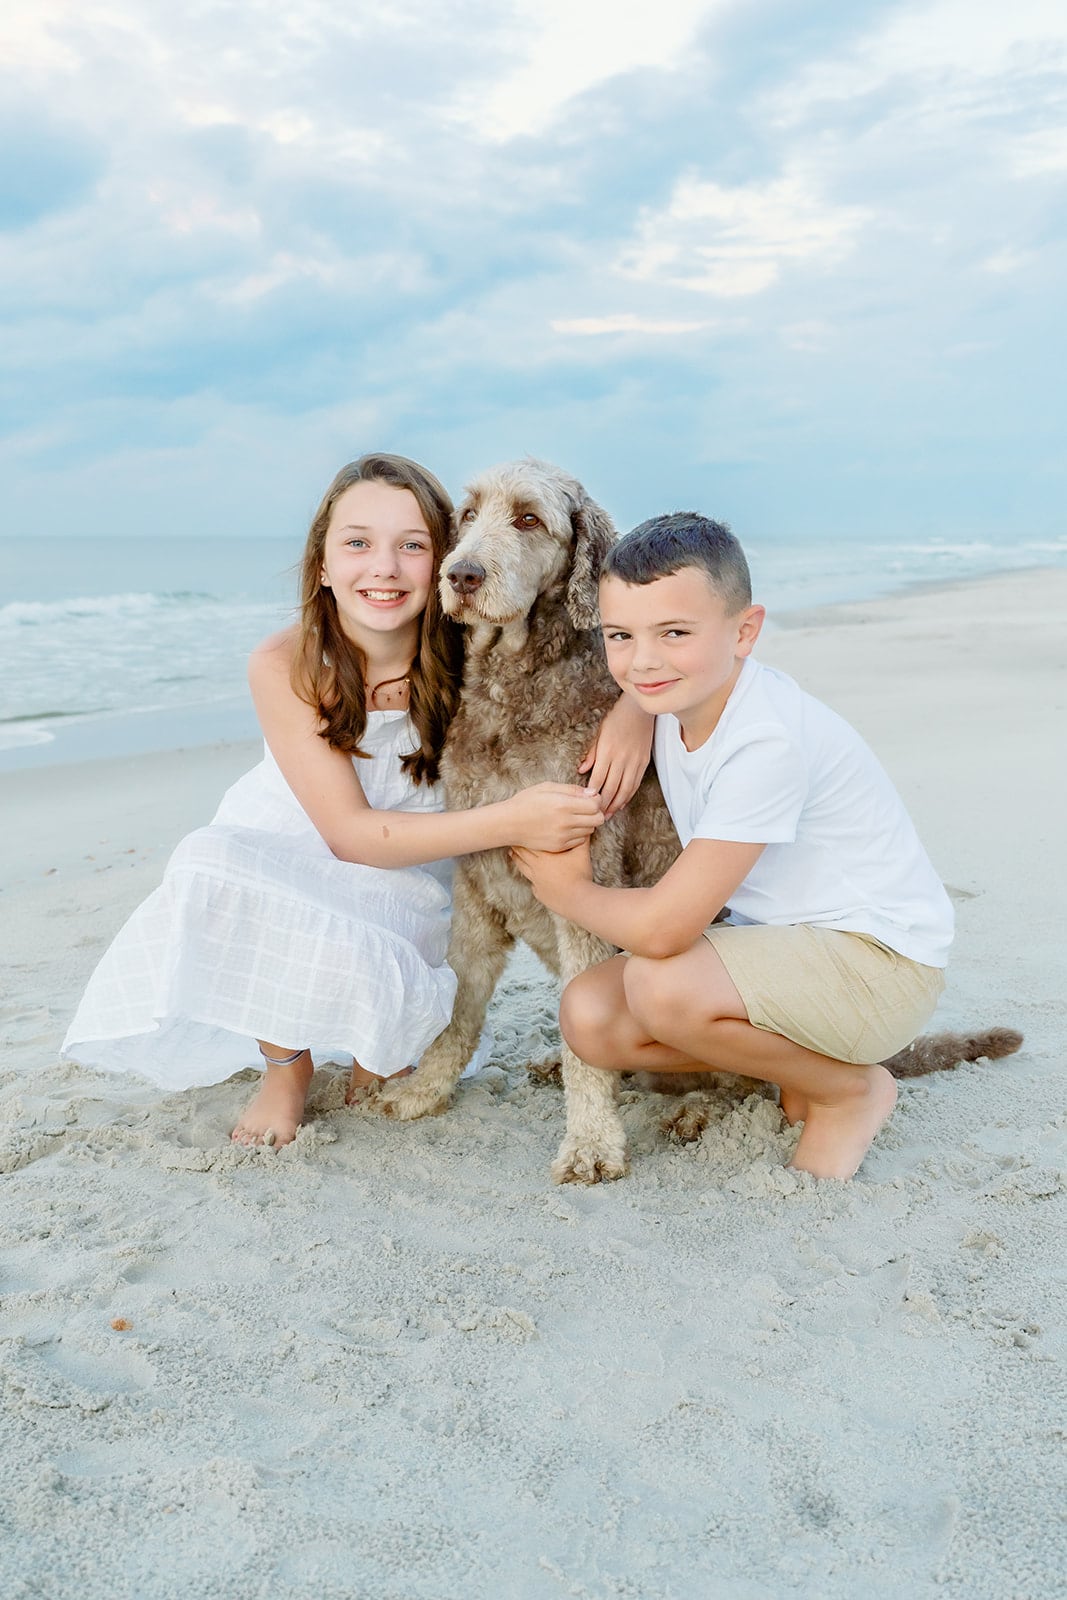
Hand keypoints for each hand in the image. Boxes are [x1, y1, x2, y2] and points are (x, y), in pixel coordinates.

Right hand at [503, 783, 603, 851]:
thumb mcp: (547, 787)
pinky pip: (580, 840)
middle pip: (598, 819)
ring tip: (573, 817)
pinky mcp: (559, 846)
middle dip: (595, 812)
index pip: (596, 805)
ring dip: (586, 823)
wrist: (509, 823)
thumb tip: (592, 793)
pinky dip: (578, 833)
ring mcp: (563, 836)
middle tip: (585, 808)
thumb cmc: (526, 802)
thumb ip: (572, 789)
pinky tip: (567, 827)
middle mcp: (566, 822)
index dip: (595, 800)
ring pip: (590, 830)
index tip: (588, 798)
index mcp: (563, 804)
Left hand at [511, 838, 592, 913]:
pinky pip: (533, 886)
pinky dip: (531, 880)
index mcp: (544, 857)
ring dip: (517, 861)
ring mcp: (537, 883)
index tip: (517, 831)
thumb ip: (582, 839)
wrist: (578, 900)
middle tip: (510, 840)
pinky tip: (532, 878)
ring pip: (523, 869)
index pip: (529, 845)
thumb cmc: (580, 874)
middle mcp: (536, 869)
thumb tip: (586, 826)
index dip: (522, 838)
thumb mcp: (582, 853)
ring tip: (512, 855)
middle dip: (516, 847)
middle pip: (522, 856)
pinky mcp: (541, 894)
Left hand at [579, 695, 653, 816]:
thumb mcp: (599, 733)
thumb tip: (581, 770)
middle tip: (596, 815)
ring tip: (608, 814)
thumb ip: (591, 754)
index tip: (586, 804)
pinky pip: (635, 783)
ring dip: (616, 804)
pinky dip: (628, 795)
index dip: (592, 794)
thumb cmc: (616, 719)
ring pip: (625, 789)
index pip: (598, 779)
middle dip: (603, 804)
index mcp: (607, 751)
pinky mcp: (643, 762)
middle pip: (611, 788)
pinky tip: (622, 802)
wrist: (639, 710)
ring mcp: (634, 762)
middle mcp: (621, 759)